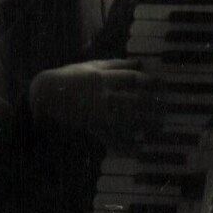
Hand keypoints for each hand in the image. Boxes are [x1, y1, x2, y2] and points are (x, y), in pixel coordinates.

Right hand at [29, 59, 155, 140]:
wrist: (45, 94)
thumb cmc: (71, 76)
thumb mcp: (93, 66)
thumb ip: (117, 64)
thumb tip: (140, 62)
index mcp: (104, 78)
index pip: (133, 78)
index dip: (151, 82)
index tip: (164, 86)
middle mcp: (103, 95)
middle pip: (133, 101)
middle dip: (152, 107)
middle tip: (166, 110)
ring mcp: (97, 112)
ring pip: (125, 121)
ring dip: (144, 126)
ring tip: (159, 129)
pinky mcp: (91, 126)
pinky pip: (110, 138)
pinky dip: (125, 146)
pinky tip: (139, 150)